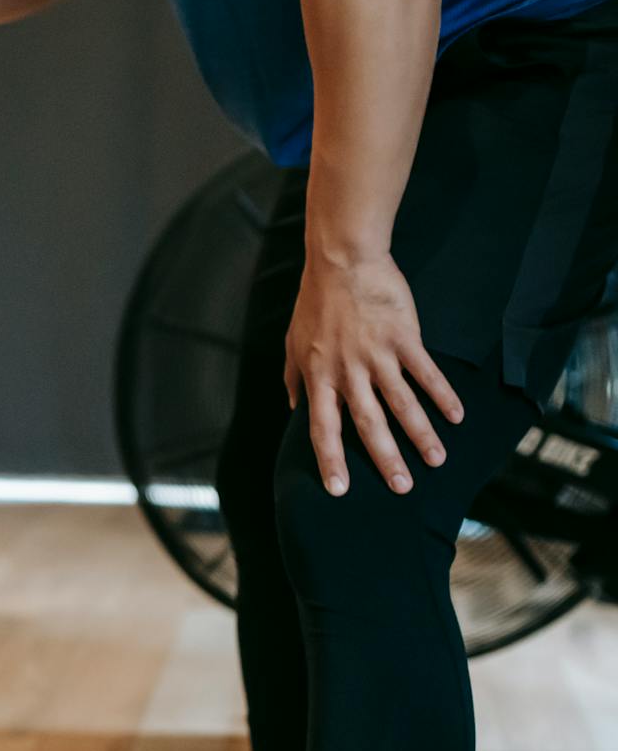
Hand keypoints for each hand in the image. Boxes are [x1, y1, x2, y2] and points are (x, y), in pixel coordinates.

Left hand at [284, 252, 463, 495]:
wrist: (342, 260)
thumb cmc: (315, 302)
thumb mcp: (293, 342)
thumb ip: (294, 378)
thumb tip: (293, 409)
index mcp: (319, 377)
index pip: (322, 428)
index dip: (330, 460)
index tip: (339, 490)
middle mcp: (348, 372)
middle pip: (368, 424)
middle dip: (385, 459)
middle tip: (402, 489)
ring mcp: (377, 356)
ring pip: (402, 404)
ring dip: (421, 435)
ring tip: (436, 461)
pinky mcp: (404, 338)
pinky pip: (426, 373)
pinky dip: (442, 395)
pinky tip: (456, 417)